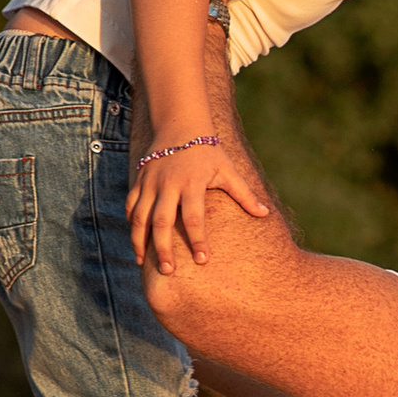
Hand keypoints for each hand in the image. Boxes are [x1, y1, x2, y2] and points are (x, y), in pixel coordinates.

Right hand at [126, 136, 273, 274]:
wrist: (180, 124)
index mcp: (192, 184)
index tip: (202, 260)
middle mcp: (168, 184)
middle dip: (163, 248)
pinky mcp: (139, 179)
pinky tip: (137, 241)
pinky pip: (131, 205)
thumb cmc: (208, 151)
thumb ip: (245, 194)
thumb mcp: (227, 170)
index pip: (194, 217)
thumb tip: (266, 214)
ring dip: (140, 241)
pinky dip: (131, 224)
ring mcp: (150, 182)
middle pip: (162, 222)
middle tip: (168, 271)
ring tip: (144, 264)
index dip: (198, 240)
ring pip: (140, 216)